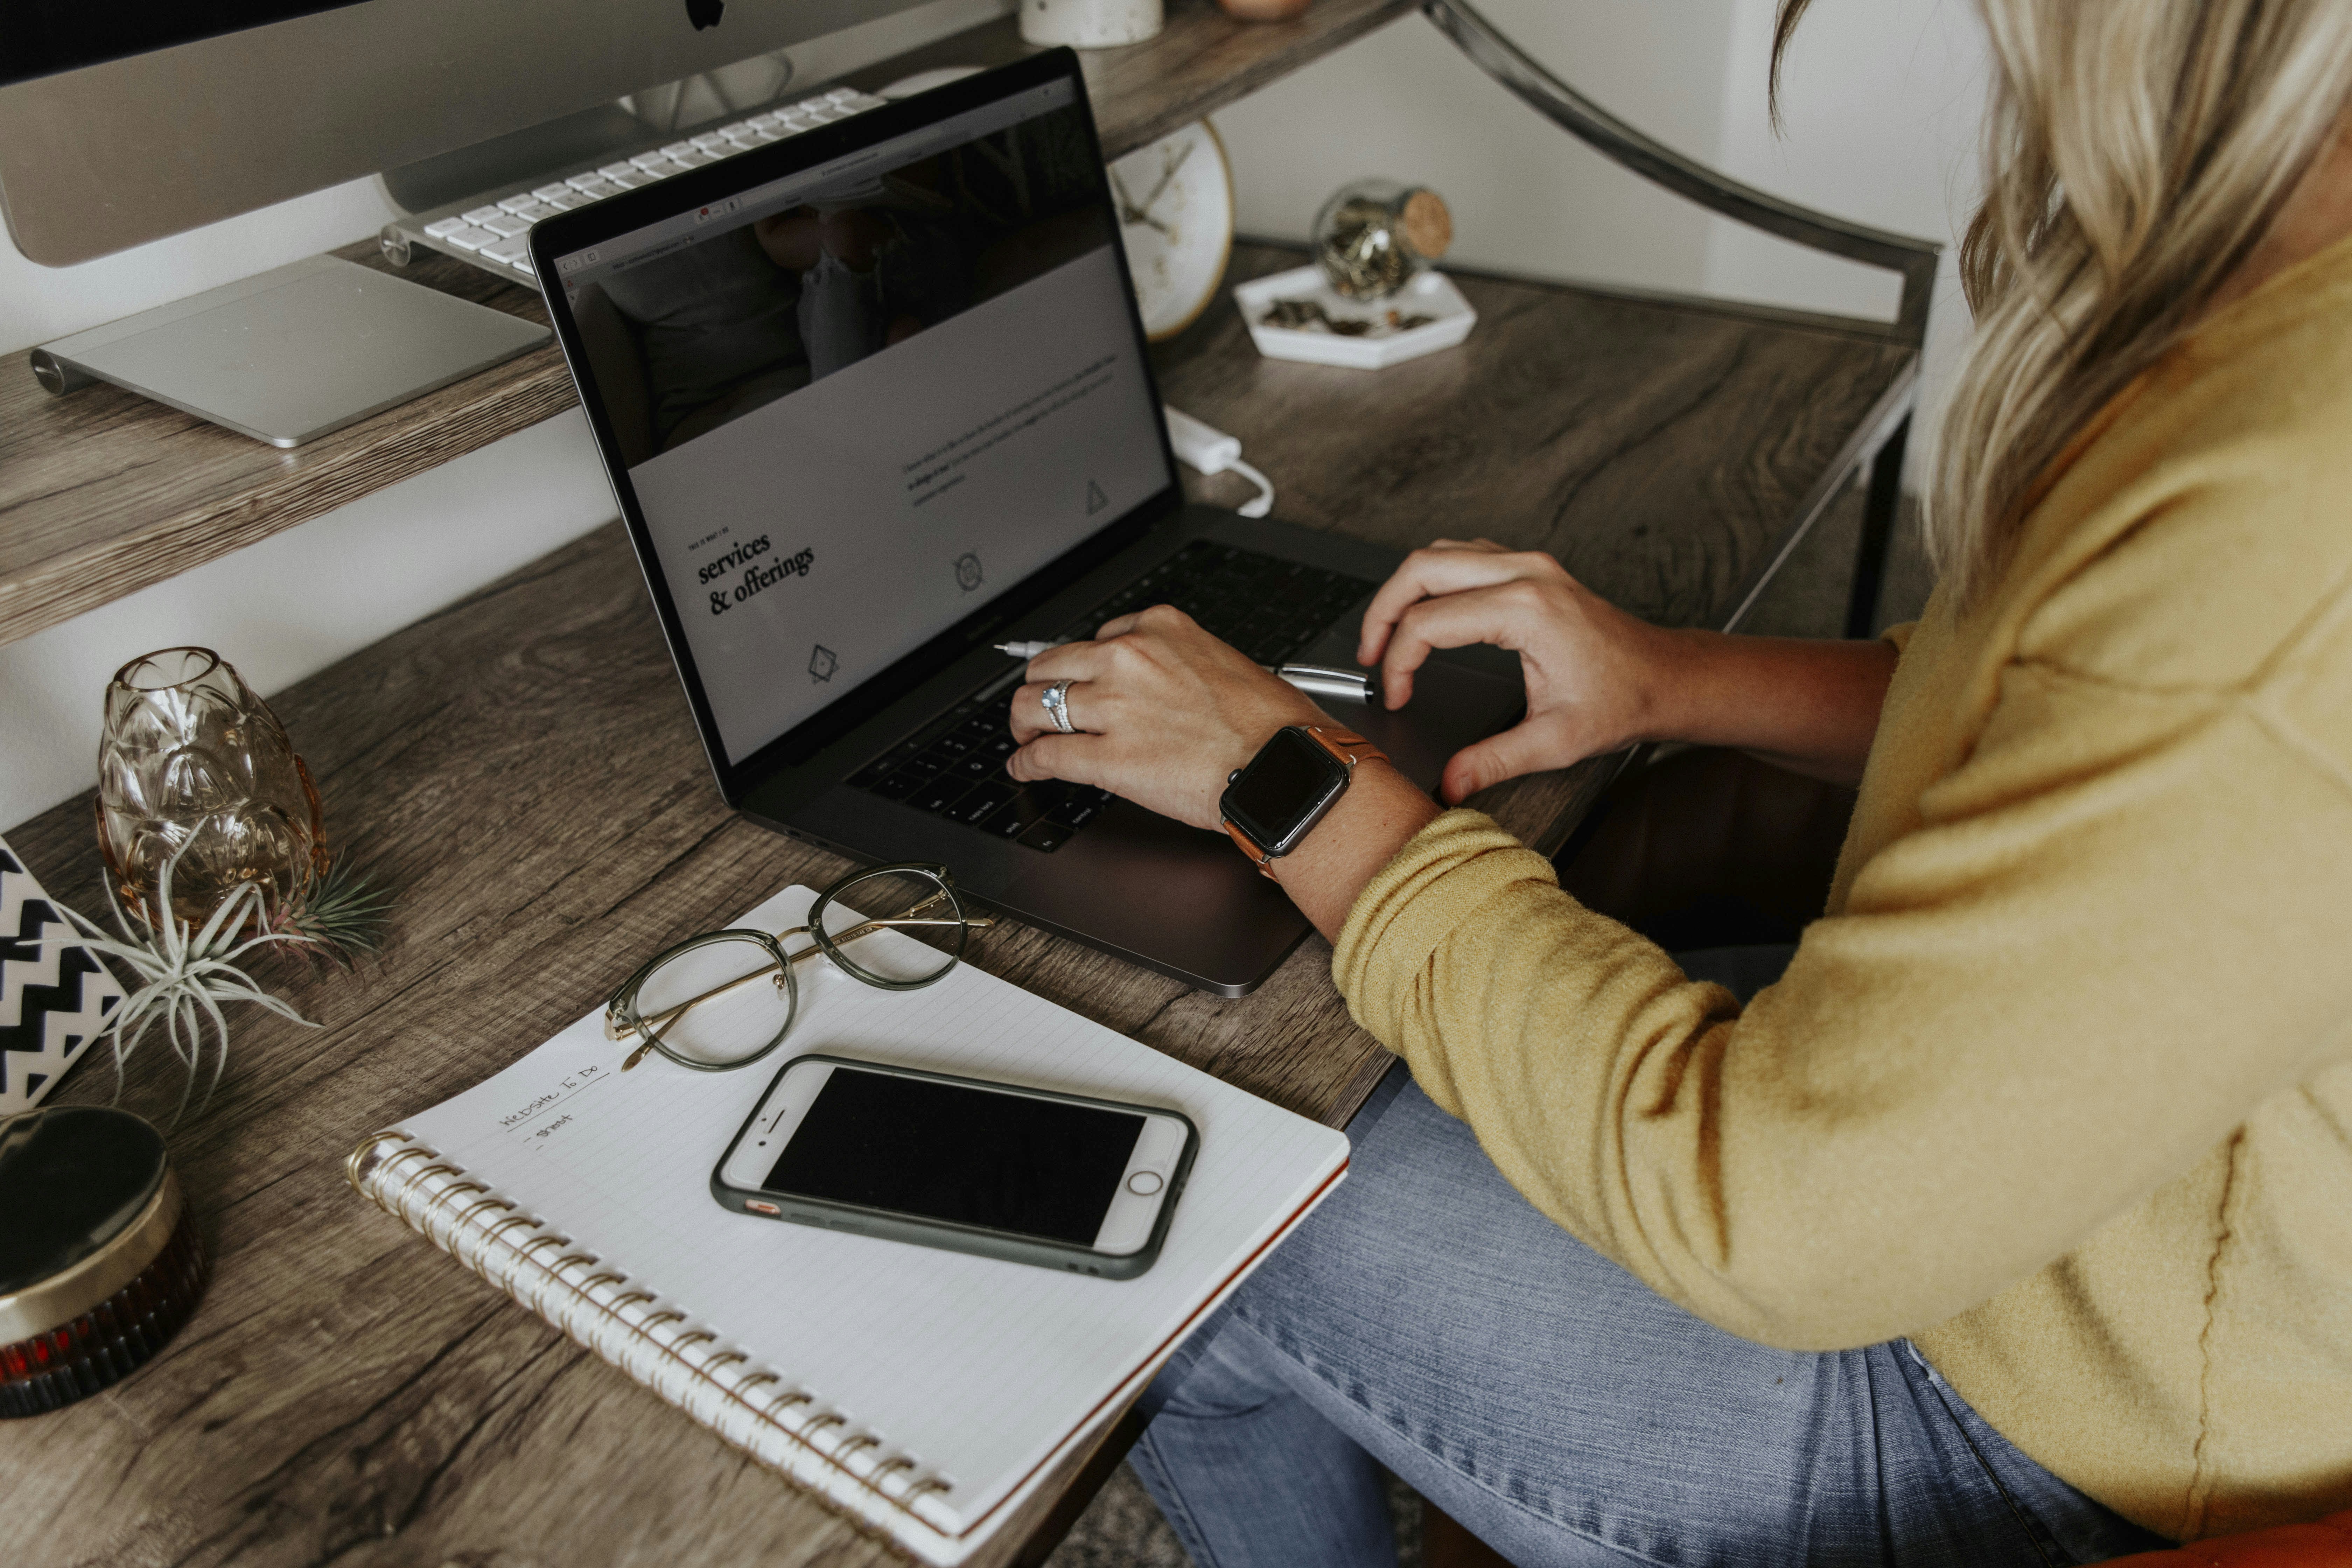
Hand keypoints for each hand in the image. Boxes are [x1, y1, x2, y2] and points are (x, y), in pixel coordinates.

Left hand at [1006, 606, 1324, 829]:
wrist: (1283, 767)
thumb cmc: (1271, 725)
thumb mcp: (1222, 662)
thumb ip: (1178, 664)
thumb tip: (1157, 687)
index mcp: (1159, 629)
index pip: (1096, 639)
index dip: (1082, 667)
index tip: (1080, 681)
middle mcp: (1129, 659)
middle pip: (1051, 665)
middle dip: (1039, 688)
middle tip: (1037, 708)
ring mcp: (1114, 707)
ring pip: (1034, 706)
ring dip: (1023, 724)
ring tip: (1024, 737)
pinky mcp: (1107, 758)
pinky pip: (1045, 755)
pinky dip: (1026, 762)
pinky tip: (1024, 766)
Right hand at [1358, 539, 1678, 804]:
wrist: (1664, 677)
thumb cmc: (1621, 700)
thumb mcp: (1555, 740)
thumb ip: (1495, 761)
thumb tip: (1451, 783)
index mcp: (1526, 610)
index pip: (1429, 623)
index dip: (1398, 662)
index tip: (1396, 696)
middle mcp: (1526, 573)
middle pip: (1422, 567)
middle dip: (1382, 610)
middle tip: (1367, 654)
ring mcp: (1530, 563)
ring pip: (1441, 552)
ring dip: (1405, 589)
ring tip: (1387, 634)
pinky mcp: (1533, 567)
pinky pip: (1466, 554)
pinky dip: (1435, 578)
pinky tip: (1427, 612)